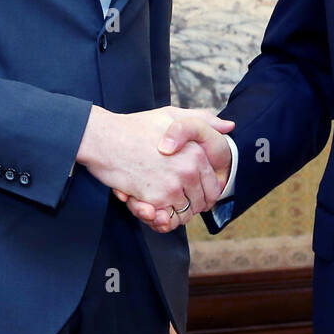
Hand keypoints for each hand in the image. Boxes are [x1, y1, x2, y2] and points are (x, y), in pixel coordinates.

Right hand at [77, 105, 232, 218]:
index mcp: (197, 152)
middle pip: (201, 203)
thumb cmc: (135, 127)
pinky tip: (150, 205)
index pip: (213, 186)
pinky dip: (160, 217)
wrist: (104, 139)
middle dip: (190, 205)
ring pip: (184, 213)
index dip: (203, 193)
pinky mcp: (155, 199)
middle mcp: (190, 170)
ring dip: (174, 212)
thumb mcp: (172, 115)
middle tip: (173, 198)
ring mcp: (173, 186)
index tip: (190, 192)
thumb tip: (229, 126)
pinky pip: (167, 218)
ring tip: (160, 201)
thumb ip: (203, 121)